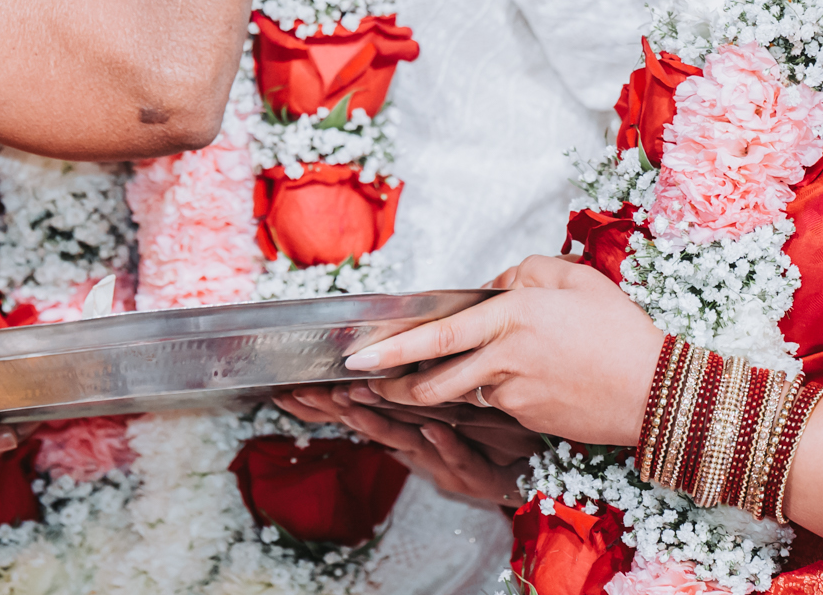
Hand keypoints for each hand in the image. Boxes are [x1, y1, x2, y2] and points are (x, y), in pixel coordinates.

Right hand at [276, 385, 535, 507]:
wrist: (534, 470)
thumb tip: (391, 347)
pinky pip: (458, 458)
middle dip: (332, 409)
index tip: (288, 389)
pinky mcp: (477, 475)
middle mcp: (419, 446)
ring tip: (348, 400)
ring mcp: (444, 462)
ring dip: (375, 421)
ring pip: (403, 442)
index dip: (324, 402)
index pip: (359, 409)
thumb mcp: (452, 402)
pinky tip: (431, 428)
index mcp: (410, 424)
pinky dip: (443, 444)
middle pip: (368, 424)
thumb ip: (421, 379)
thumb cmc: (494, 434)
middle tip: (298, 394)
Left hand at [339, 256, 661, 447]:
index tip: (358, 355)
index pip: (436, 335)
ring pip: (466, 391)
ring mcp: (516, 395)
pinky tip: (517, 383)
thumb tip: (494, 288)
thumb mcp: (575, 279)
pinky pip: (498, 403)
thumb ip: (525, 273)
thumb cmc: (619, 330)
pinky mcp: (528, 419)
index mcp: (511, 316)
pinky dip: (492, 393)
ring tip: (426, 383)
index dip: (392, 348)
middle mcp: (505, 358)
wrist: (657, 392)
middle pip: (434, 380)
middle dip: (396, 386)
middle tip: (369, 383)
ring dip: (444, 390)